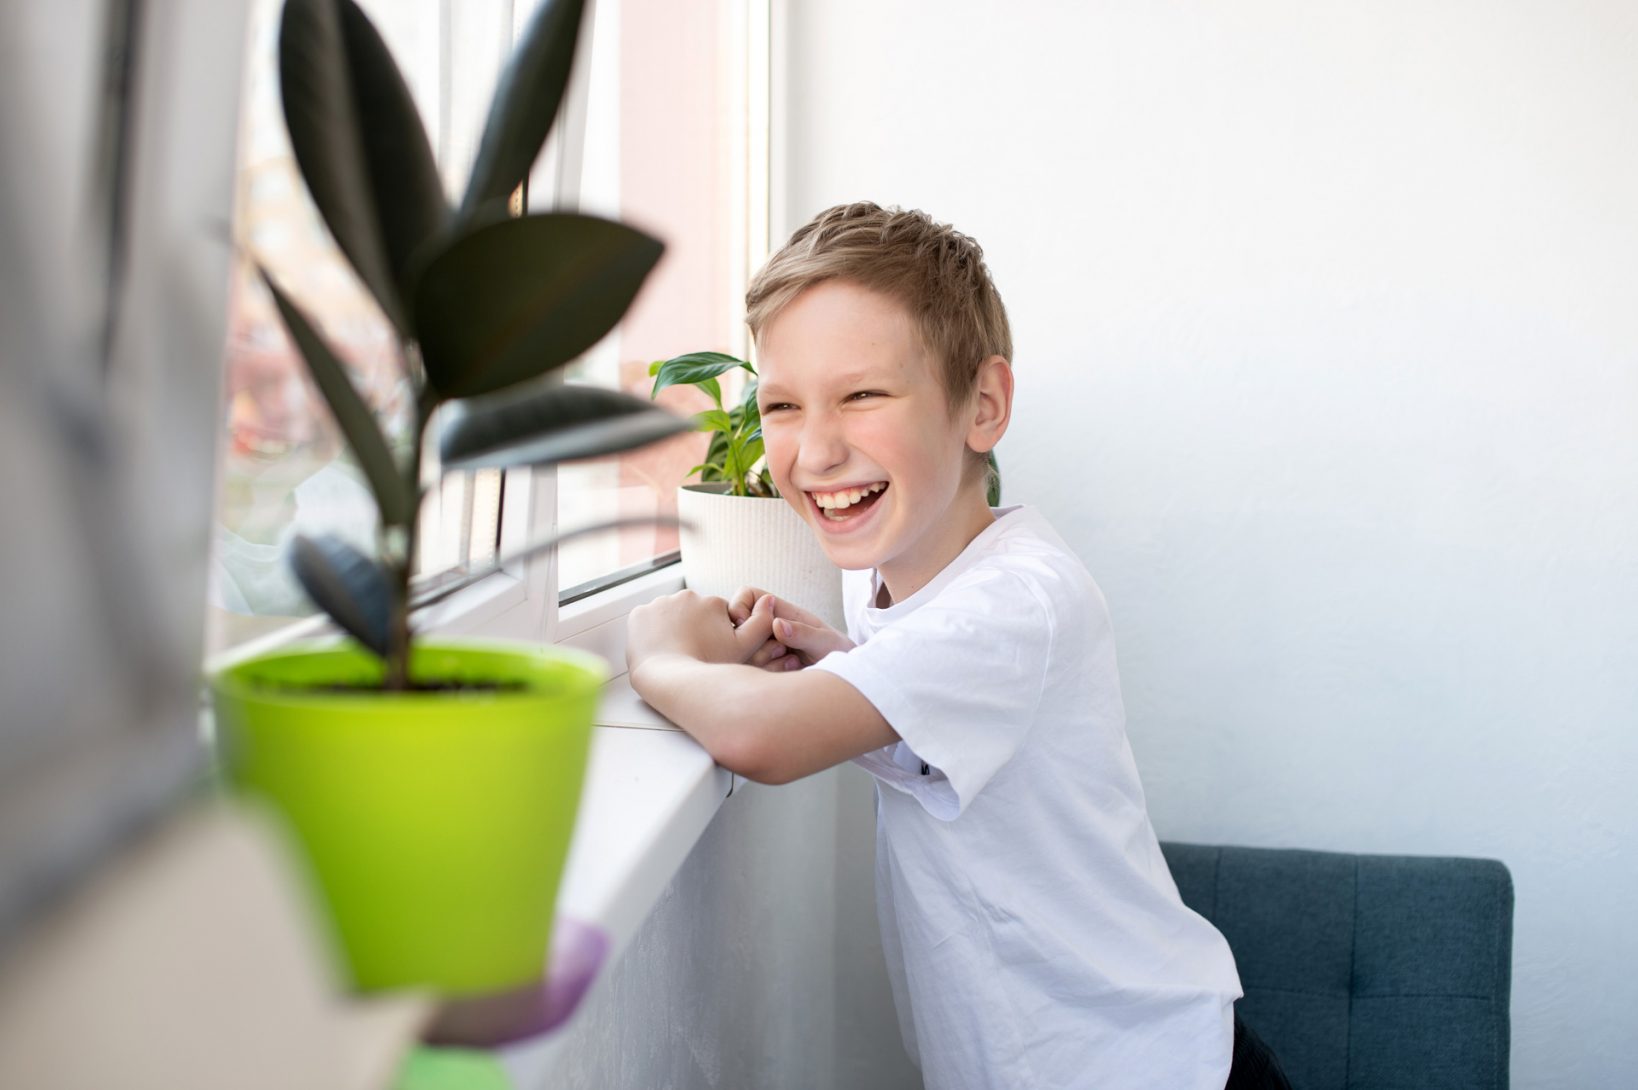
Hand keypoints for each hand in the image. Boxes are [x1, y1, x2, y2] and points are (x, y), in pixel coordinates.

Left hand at [626, 589, 776, 681]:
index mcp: (712, 602)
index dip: (715, 635)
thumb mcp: (744, 649)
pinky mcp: (638, 614)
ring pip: (670, 616)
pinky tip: (659, 648)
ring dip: (673, 629)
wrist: (667, 679)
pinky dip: (652, 632)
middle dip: (694, 629)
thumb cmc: (707, 667)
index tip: (710, 651)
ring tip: (676, 653)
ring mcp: (659, 603)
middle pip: (692, 613)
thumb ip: (762, 624)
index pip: (715, 616)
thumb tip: (768, 599)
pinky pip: (647, 621)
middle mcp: (686, 596)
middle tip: (693, 654)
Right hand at [728, 587, 853, 670]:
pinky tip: (789, 674)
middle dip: (753, 640)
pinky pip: (751, 671)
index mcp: (781, 612)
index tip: (747, 623)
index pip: (748, 595)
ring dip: (762, 659)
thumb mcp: (826, 642)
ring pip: (743, 651)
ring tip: (791, 663)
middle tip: (780, 651)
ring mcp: (764, 648)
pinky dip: (767, 673)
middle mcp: (768, 628)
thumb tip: (777, 624)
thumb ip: (803, 633)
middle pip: (740, 626)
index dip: (740, 605)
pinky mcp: (764, 668)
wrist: (845, 677)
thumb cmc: (839, 653)